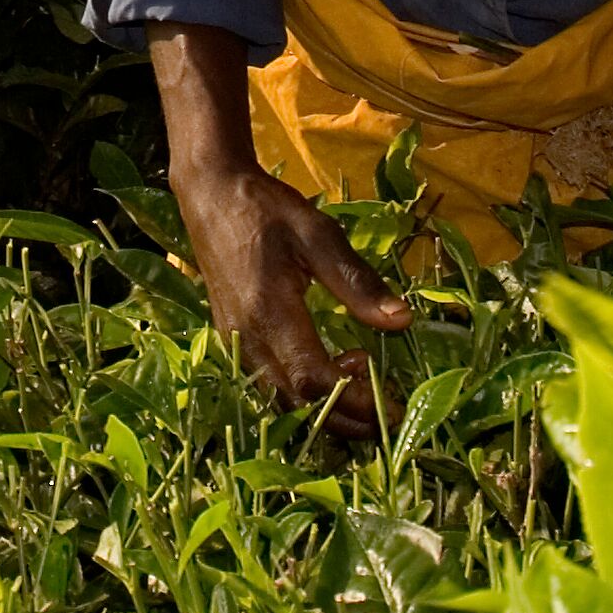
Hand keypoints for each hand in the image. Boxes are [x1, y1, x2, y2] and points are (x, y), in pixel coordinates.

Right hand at [173, 157, 412, 433]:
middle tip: (389, 414)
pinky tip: (332, 368)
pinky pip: (268, 384)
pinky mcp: (232, 338)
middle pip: (297, 403)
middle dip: (346, 419)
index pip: (314, 379)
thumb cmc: (266, 209)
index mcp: (269, 312)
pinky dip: (303, 394)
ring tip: (365, 386)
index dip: (356, 401)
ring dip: (325, 408)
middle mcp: (246, 337)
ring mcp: (235, 341)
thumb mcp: (318, 234)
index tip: (395, 406)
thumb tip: (402, 320)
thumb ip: (357, 281)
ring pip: (280, 400)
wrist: (210, 193)